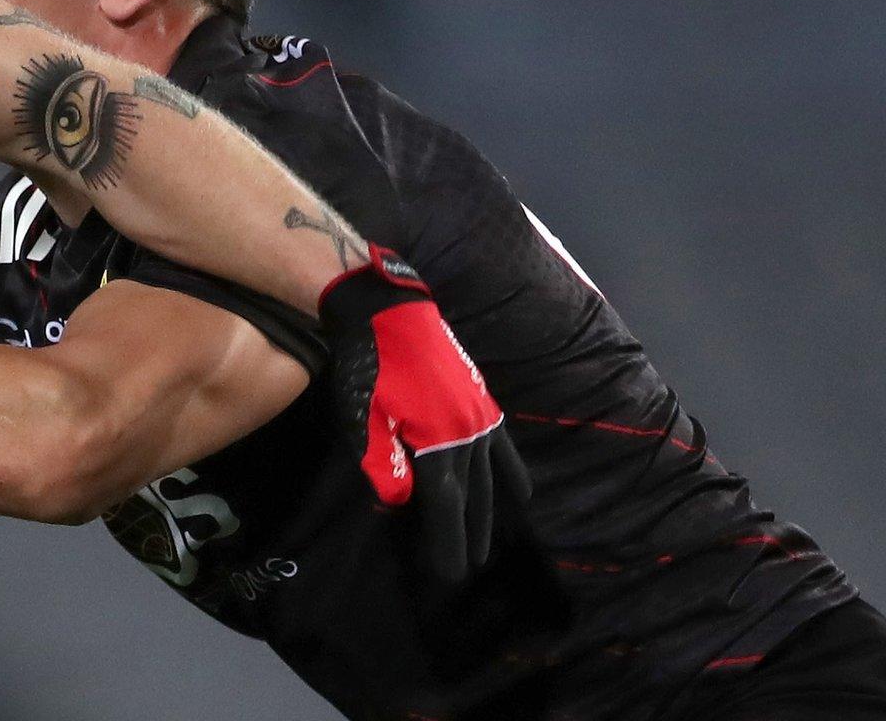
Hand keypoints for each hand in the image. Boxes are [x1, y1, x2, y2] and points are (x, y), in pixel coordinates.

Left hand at [320, 245, 530, 582]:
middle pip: (474, 498)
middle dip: (470, 536)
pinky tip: (519, 494)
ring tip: (489, 545)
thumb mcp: (365, 418)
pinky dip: (512, 475)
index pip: (448, 507)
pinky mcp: (482, 401)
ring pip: (491, 478)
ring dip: (491, 514)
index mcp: (437, 444)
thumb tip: (402, 503)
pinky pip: (504, 448)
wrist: (390, 312)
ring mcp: (480, 418)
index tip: (449, 573)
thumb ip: (384, 465)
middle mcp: (467, 437)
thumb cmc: (369, 365)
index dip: (448, 542)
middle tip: (468, 569)